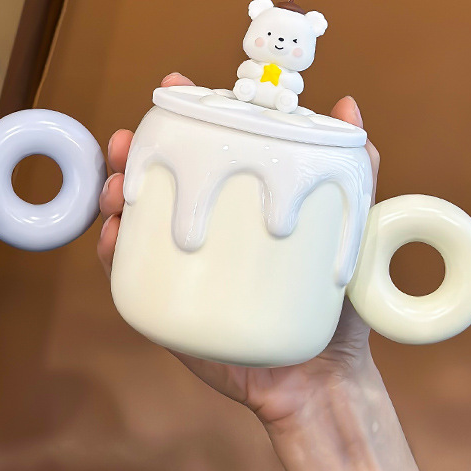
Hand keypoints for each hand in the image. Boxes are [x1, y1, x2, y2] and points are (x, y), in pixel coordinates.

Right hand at [97, 72, 381, 427]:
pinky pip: (130, 275)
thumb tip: (348, 106)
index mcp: (238, 210)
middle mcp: (205, 232)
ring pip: (134, 223)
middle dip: (129, 155)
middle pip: (155, 183)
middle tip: (122, 143)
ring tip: (117, 189)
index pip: (202, 155)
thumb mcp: (353, 230)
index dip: (180, 119)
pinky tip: (114, 237)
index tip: (171, 89)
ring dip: (114, 197)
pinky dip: (114, 252)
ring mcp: (182, 267)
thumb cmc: (336, 306)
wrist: (323, 381)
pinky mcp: (170, 304)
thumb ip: (357, 171)